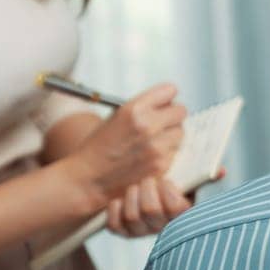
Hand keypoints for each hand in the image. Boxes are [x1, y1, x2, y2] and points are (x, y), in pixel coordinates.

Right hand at [59, 83, 185, 210]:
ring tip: (152, 142)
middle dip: (172, 116)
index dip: (167, 98)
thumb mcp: (116, 117)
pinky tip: (149, 157)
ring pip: (180, 132)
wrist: (89, 178)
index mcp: (134, 109)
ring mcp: (156, 147)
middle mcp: (147, 126)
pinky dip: (167, 153)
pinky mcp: (161, 165)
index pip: (170, 91)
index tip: (164, 103)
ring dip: (170, 135)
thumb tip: (167, 103)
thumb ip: (143, 108)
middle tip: (161, 124)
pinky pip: (175, 152)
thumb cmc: (98, 147)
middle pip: (180, 111)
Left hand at [105, 167, 227, 237]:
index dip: (168, 192)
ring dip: (131, 195)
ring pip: (132, 216)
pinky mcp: (122, 232)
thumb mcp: (188, 181)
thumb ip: (201, 176)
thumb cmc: (171, 186)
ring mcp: (142, 232)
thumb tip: (221, 171)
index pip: (176, 209)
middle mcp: (163, 228)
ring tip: (135, 187)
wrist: (146, 193)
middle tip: (148, 179)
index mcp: (182, 215)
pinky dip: (115, 208)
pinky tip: (120, 199)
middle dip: (147, 189)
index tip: (165, 180)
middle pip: (151, 210)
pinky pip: (114, 224)